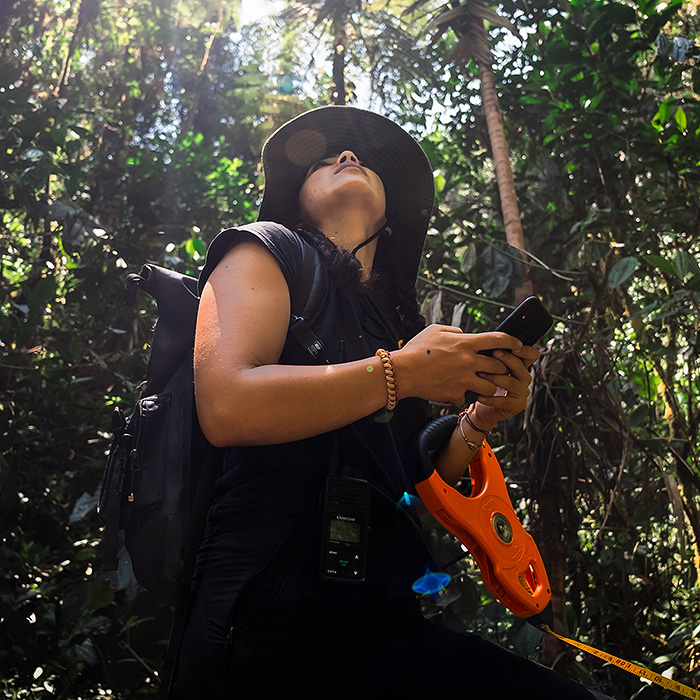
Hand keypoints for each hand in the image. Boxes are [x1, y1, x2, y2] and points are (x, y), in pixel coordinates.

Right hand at [392, 324, 525, 405]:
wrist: (402, 372)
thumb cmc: (416, 349)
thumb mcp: (435, 330)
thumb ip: (454, 330)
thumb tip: (464, 333)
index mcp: (465, 343)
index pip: (498, 339)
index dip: (512, 342)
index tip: (518, 345)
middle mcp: (469, 361)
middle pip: (499, 366)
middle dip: (501, 367)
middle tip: (497, 368)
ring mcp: (464, 379)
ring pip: (491, 386)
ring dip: (489, 385)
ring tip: (481, 384)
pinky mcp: (456, 394)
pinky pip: (467, 397)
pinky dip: (462, 396)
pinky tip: (455, 392)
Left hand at [469, 344, 539, 430]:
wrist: (481, 408)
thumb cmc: (483, 383)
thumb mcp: (487, 366)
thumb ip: (490, 354)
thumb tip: (482, 341)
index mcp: (520, 366)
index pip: (532, 355)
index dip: (525, 350)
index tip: (513, 346)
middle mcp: (524, 378)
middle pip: (520, 367)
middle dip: (506, 359)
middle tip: (493, 353)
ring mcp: (522, 393)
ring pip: (511, 382)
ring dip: (495, 377)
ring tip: (480, 374)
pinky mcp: (517, 406)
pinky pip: (505, 401)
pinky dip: (491, 398)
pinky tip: (480, 395)